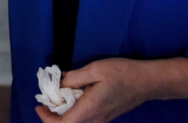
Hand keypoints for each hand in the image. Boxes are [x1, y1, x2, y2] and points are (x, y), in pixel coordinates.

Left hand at [35, 57, 187, 122]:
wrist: (147, 81)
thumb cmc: (122, 73)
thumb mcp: (95, 69)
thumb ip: (74, 77)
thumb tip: (58, 82)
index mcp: (90, 109)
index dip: (47, 118)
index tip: (39, 105)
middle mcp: (95, 119)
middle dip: (52, 115)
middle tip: (46, 99)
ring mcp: (102, 119)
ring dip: (63, 114)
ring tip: (57, 97)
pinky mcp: (106, 116)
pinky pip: (85, 119)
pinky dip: (73, 111)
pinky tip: (72, 96)